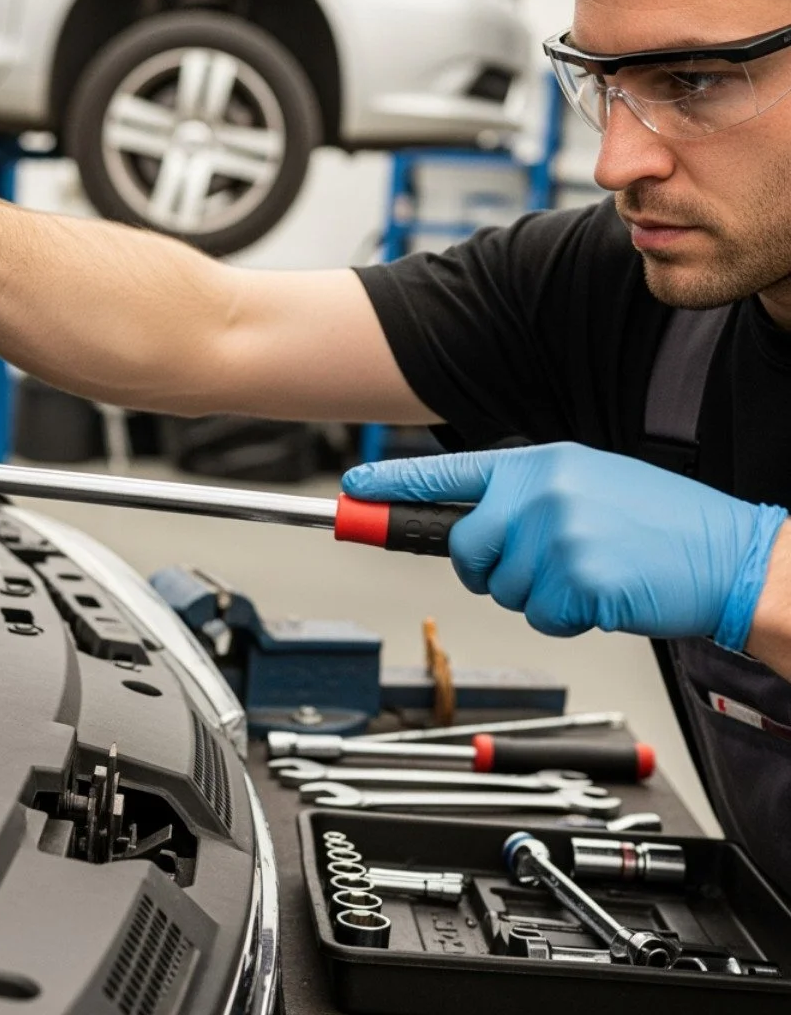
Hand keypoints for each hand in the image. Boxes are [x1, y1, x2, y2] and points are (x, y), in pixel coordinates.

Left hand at [341, 442, 787, 647]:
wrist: (733, 556)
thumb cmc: (660, 525)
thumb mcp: (586, 485)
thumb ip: (522, 498)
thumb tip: (463, 522)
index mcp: (540, 463)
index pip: (446, 473)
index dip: (390, 486)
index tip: (350, 493)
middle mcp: (542, 492)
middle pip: (464, 548)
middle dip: (491, 569)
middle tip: (544, 564)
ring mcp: (557, 534)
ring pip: (499, 589)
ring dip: (538, 596)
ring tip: (589, 572)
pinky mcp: (575, 578)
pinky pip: (539, 616)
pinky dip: (568, 618)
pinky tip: (604, 593)